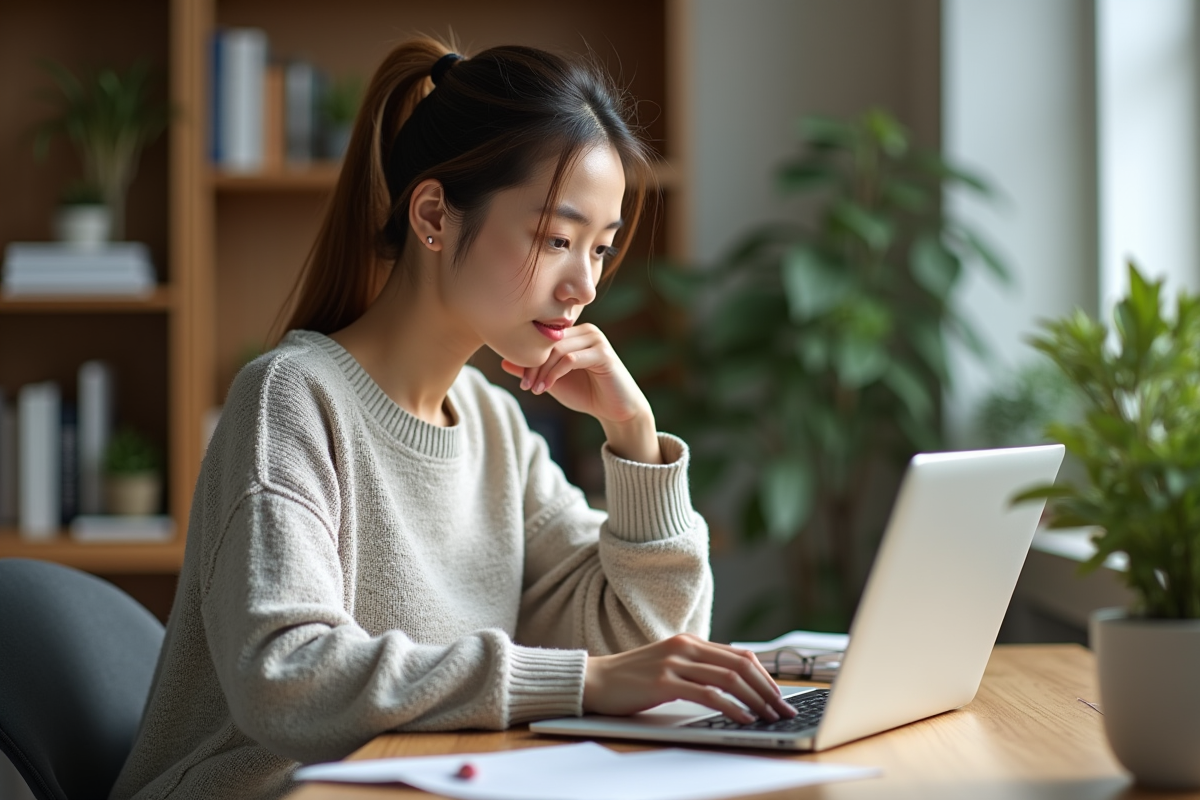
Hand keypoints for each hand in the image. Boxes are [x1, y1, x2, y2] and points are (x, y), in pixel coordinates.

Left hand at [501, 323, 661, 463]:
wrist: (617, 411)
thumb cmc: (587, 394)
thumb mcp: (553, 382)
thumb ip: (533, 370)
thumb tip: (503, 362)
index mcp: (575, 333)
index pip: (544, 338)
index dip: (529, 358)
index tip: (522, 381)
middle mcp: (586, 331)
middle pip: (549, 343)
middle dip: (533, 366)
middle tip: (526, 386)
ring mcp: (596, 340)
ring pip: (558, 350)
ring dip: (542, 372)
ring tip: (535, 389)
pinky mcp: (603, 354)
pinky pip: (570, 359)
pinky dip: (554, 374)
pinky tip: (546, 388)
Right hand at [582, 634, 797, 723]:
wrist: (595, 680)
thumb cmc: (632, 679)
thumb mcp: (669, 666)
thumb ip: (696, 669)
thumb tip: (732, 686)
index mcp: (690, 641)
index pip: (741, 655)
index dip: (766, 677)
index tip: (780, 697)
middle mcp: (685, 647)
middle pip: (742, 665)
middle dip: (768, 690)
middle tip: (784, 710)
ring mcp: (674, 662)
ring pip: (730, 678)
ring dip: (756, 700)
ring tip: (771, 717)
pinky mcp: (664, 682)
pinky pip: (708, 694)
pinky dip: (732, 707)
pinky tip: (744, 718)